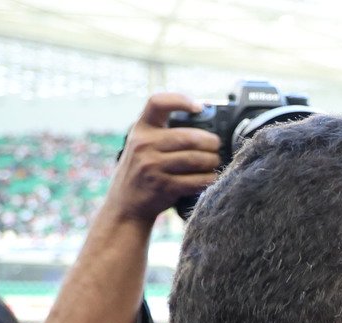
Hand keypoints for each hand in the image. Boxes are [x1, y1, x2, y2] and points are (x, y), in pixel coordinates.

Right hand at [105, 93, 220, 224]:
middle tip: (216, 145)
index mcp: (140, 129)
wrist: (126, 204)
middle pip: (188, 137)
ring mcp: (152, 166)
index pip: (157, 103)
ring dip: (212, 161)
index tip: (199, 107)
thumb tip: (203, 119)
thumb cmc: (141, 171)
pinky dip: (209, 178)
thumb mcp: (142, 145)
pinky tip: (211, 177)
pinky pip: (196, 180)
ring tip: (214, 162)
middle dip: (210, 142)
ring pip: (196, 158)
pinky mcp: (163, 186)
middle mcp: (144, 144)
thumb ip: (163, 133)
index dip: (180, 100)